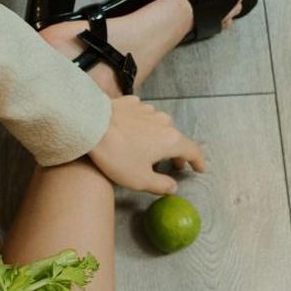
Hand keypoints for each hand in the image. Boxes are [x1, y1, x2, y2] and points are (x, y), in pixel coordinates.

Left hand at [88, 96, 206, 194]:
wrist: (90, 125)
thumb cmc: (116, 155)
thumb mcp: (139, 180)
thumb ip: (160, 185)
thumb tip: (173, 187)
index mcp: (171, 140)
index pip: (193, 151)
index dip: (198, 162)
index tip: (200, 169)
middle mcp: (164, 121)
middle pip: (175, 138)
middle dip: (176, 152)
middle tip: (175, 164)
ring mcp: (147, 109)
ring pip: (158, 125)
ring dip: (157, 138)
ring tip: (149, 149)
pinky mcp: (130, 103)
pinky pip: (140, 116)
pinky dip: (140, 125)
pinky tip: (130, 132)